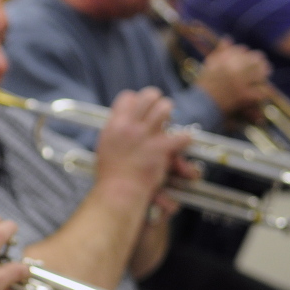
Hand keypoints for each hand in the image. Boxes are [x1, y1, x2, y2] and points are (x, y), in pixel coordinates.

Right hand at [94, 87, 185, 201]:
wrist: (118, 192)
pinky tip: (184, 141)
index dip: (137, 101)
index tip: (141, 109)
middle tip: (159, 110)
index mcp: (114, 124)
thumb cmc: (110, 174)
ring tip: (170, 119)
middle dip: (157, 100)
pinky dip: (185, 138)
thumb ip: (115, 132)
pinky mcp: (160, 148)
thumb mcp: (105, 146)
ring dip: (169, 112)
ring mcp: (145, 136)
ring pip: (164, 108)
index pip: (127, 97)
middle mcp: (129, 126)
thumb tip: (121, 125)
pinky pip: (180, 136)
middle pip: (148, 96)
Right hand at [194, 40, 271, 118]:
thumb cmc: (204, 84)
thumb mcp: (210, 64)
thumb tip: (228, 38)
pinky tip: (262, 92)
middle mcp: (234, 68)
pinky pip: (260, 91)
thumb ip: (220, 51)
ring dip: (264, 73)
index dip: (248, 54)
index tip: (249, 57)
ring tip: (266, 74)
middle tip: (263, 65)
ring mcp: (240, 82)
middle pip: (255, 59)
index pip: (242, 50)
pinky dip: (262, 91)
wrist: (201, 104)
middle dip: (260, 61)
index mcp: (225, 59)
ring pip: (260, 73)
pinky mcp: (244, 95)